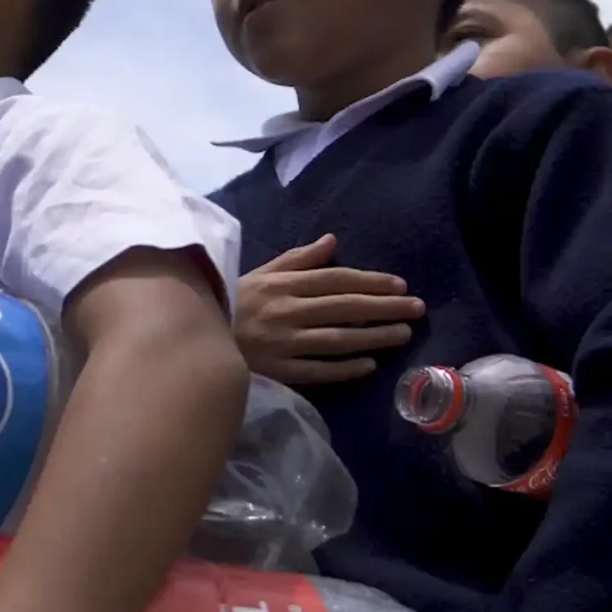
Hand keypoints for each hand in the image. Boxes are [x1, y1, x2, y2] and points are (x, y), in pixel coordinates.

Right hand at [233, 234, 424, 384]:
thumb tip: (332, 241)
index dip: (371, 282)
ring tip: (403, 334)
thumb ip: (297, 259)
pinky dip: (344, 368)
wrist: (195, 335)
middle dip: (384, 307)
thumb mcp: (261, 273)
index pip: (336, 280)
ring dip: (373, 336)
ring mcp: (283, 343)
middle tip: (417, 309)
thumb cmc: (232, 302)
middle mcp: (287, 311)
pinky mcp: (277, 370)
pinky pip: (317, 370)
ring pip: (337, 339)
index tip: (400, 285)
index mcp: (283, 284)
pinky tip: (369, 366)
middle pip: (344, 307)